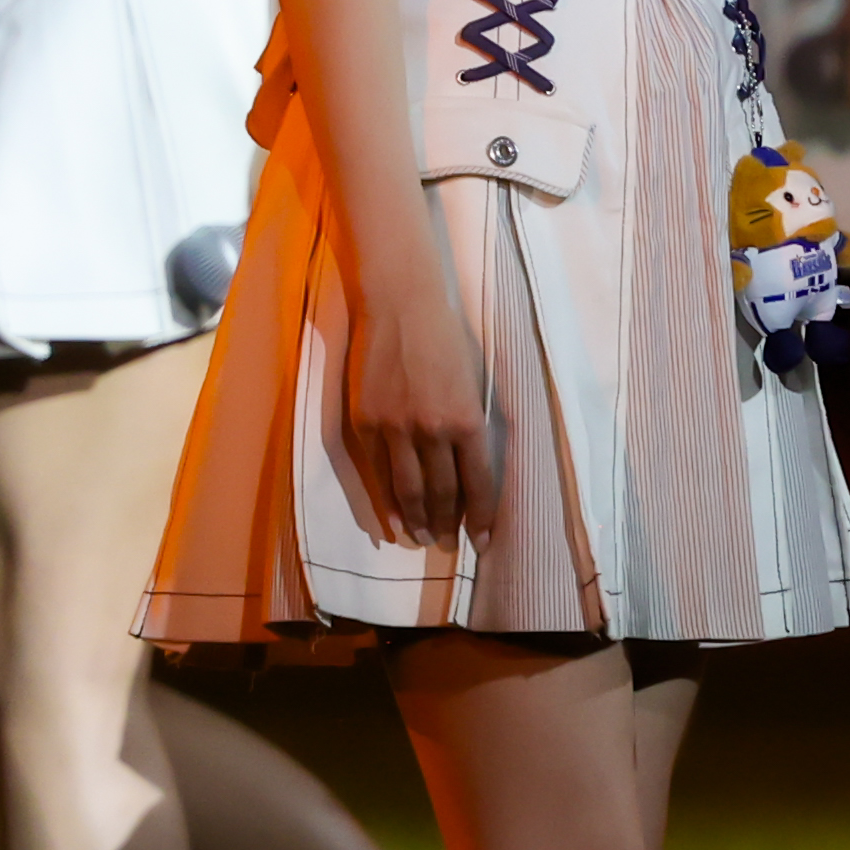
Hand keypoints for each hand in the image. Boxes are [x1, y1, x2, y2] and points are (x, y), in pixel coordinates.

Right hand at [345, 255, 493, 548]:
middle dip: (448, 524)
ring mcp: (395, 428)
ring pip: (408, 490)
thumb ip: (472, 428)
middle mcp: (432, 430)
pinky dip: (387, 502)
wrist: (403, 305)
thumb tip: (472, 472)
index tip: (483, 542)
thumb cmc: (450, 339)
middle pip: (442, 493)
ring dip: (418, 521)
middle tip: (450, 544)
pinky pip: (377, 474)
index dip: (482, 517)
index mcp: (468, 419)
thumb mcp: (476, 384)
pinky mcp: (366, 423)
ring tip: (424, 539)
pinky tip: (394, 520)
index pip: (479, 483)